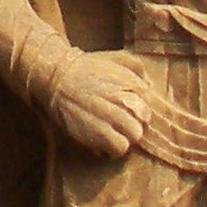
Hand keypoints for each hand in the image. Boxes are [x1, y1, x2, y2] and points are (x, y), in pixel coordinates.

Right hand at [44, 50, 159, 156]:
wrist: (56, 77)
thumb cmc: (86, 69)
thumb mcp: (115, 58)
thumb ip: (136, 68)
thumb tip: (150, 86)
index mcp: (128, 81)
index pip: (149, 103)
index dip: (140, 109)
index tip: (129, 110)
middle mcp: (121, 97)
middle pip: (145, 120)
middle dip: (136, 122)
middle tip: (122, 123)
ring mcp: (109, 115)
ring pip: (135, 135)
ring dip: (127, 136)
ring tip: (114, 132)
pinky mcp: (97, 131)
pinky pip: (120, 148)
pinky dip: (115, 148)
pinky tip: (106, 141)